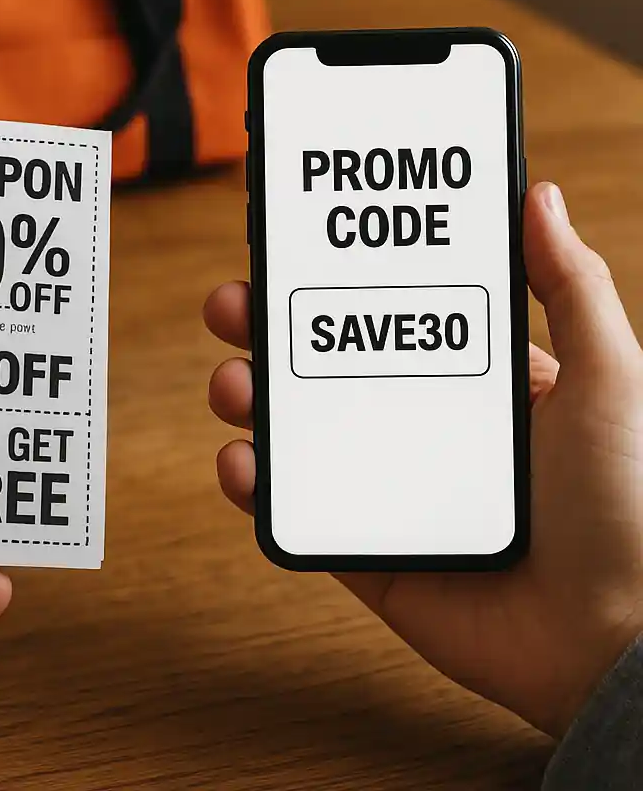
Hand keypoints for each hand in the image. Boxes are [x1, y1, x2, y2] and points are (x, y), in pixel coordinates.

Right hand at [204, 181, 642, 738]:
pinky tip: (243, 461)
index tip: (294, 250)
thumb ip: (572, 287)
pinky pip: (297, 513)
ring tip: (232, 381)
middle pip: (323, 370)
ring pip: (297, 435)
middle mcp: (422, 431)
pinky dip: (256, 486)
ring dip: (248, 400)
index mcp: (472, 385)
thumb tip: (540, 197)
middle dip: (267, 332)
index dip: (334, 285)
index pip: (385, 319)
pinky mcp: (368, 552)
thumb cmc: (633, 505)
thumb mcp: (607, 375)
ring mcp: (389, 491)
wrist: (620, 638)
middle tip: (236, 304)